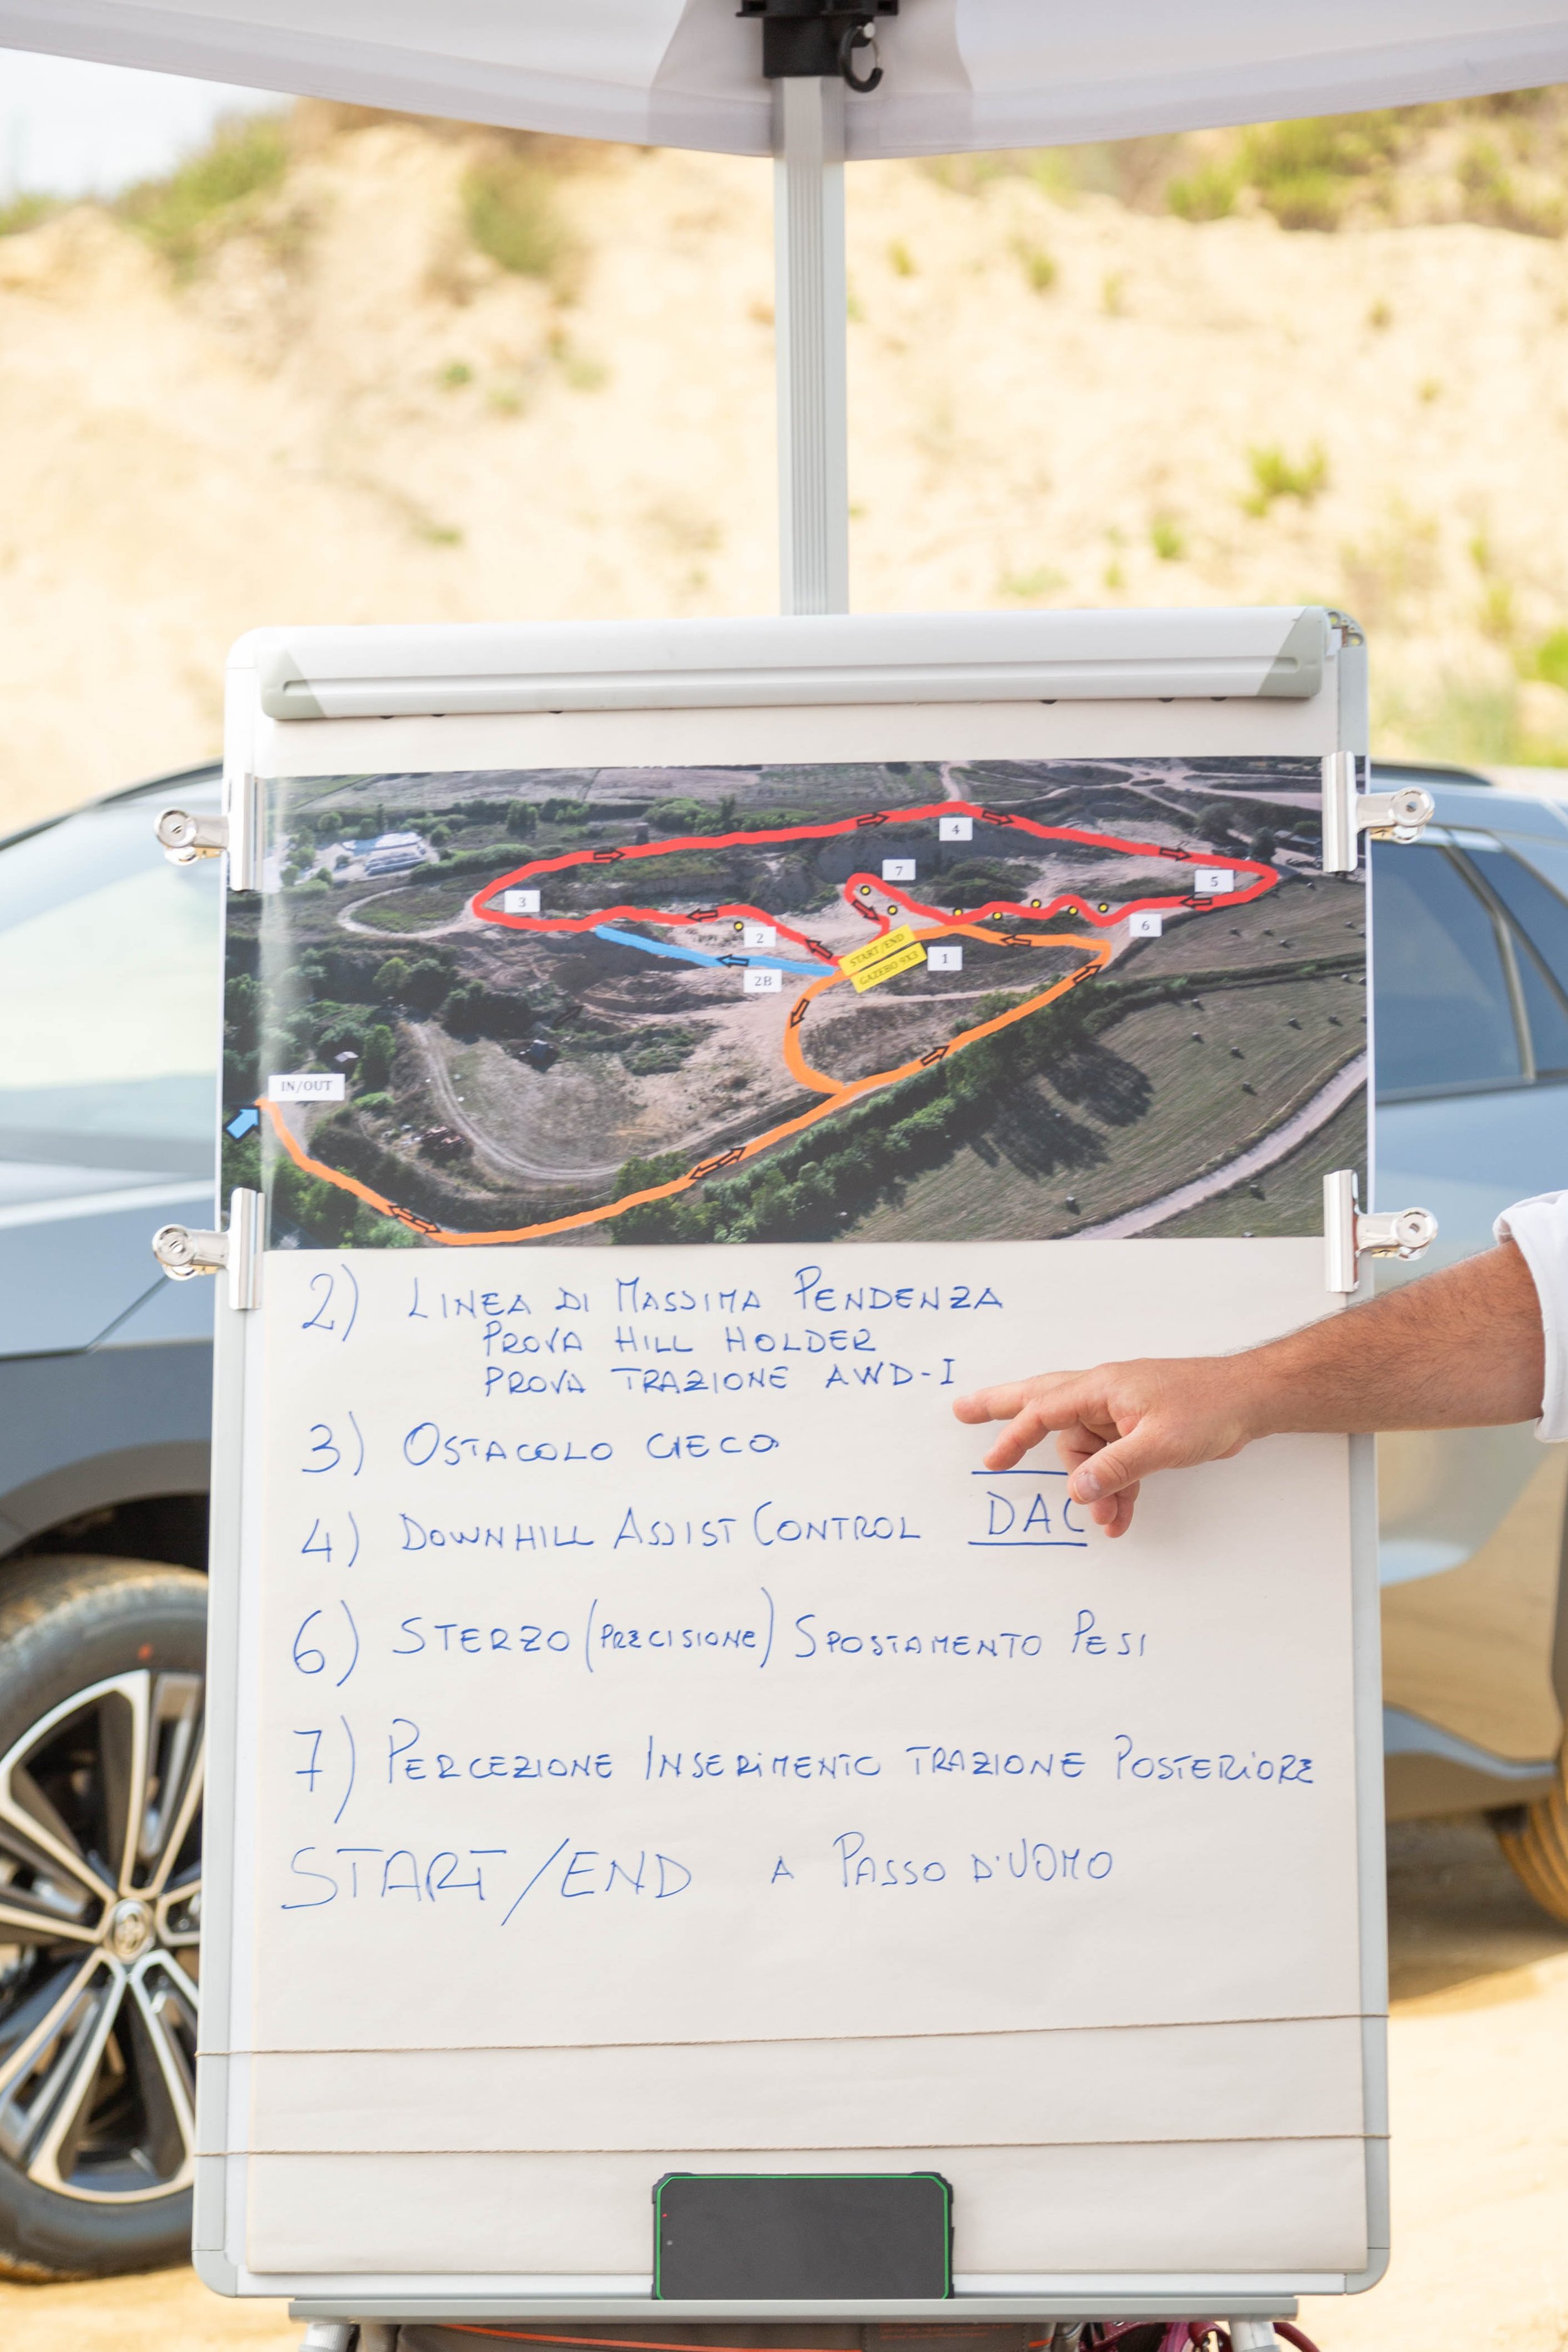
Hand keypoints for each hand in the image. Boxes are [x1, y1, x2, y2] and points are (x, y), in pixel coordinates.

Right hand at [952, 1358, 1265, 1536]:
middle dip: (1004, 1414)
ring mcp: (1120, 1413)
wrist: (1250, 1401)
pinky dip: (1114, 1490)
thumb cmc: (1208, 1408)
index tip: (992, 1460)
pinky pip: (1112, 1464)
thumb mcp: (1158, 1444)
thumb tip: (1076, 1491)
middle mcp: (1104, 1396)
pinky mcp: (1138, 1432)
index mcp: (1102, 1387)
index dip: (1014, 1434)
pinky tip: (1120, 1517)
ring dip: (1091, 1488)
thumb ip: (1114, 1469)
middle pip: (1043, 1406)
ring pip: (1086, 1453)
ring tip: (1106, 1519)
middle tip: (962, 1411)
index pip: (1044, 1410)